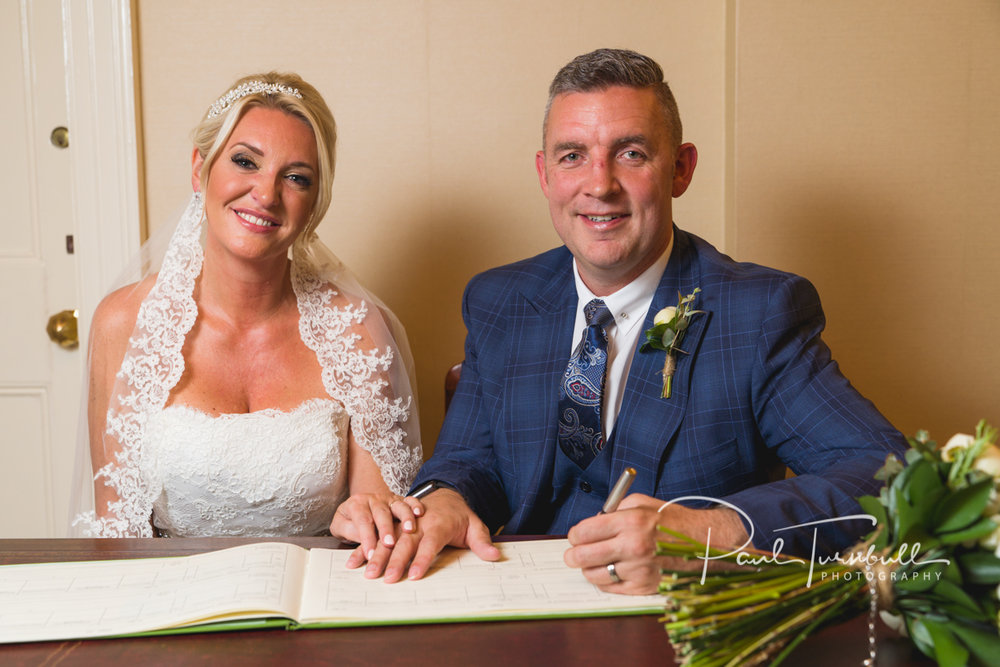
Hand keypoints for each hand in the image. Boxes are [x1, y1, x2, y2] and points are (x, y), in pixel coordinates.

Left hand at [329, 493, 423, 564]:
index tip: (370, 554)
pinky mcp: (401, 501)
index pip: (362, 520)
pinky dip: (415, 505)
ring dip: (405, 517)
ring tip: (409, 530)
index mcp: (357, 504)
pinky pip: (410, 500)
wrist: (356, 508)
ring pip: (398, 506)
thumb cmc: (349, 521)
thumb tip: (361, 542)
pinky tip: (420, 513)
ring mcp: (389, 500)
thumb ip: (349, 532)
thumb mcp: (340, 526)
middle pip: (381, 513)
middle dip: (386, 529)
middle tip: (389, 544)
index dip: (366, 537)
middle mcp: (374, 499)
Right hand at [351, 488, 500, 582]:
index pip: (430, 543)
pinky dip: (365, 548)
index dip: (422, 559)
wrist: (446, 495)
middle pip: (405, 542)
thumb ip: (483, 542)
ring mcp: (405, 522)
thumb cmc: (460, 516)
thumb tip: (495, 556)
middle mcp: (419, 522)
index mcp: (439, 523)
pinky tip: (353, 562)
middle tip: (384, 578)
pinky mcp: (395, 524)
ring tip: (365, 571)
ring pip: (388, 539)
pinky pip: (379, 536)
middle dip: (394, 560)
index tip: (414, 575)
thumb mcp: (476, 526)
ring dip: (376, 555)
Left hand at [564, 493, 749, 594]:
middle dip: (573, 555)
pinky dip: (606, 581)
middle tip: (572, 554)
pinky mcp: (646, 587)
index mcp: (631, 521)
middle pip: (583, 556)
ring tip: (592, 563)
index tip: (575, 537)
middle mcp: (634, 546)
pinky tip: (612, 571)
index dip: (575, 535)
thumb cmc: (672, 521)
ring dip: (589, 569)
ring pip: (595, 575)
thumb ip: (613, 510)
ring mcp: (640, 569)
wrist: (705, 542)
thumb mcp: (642, 503)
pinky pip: (612, 588)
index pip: (584, 532)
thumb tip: (590, 524)